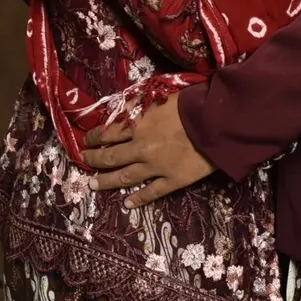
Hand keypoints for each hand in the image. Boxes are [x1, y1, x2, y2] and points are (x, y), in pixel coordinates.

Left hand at [83, 94, 212, 207]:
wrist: (216, 122)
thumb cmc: (191, 104)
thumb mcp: (160, 96)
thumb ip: (140, 105)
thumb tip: (122, 109)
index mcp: (138, 125)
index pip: (107, 132)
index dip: (94, 138)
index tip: (86, 141)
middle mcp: (141, 148)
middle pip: (110, 157)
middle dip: (94, 160)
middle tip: (84, 162)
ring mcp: (155, 167)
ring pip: (124, 177)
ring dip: (106, 182)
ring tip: (93, 185)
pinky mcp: (172, 180)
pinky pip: (151, 192)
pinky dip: (137, 199)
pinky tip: (127, 204)